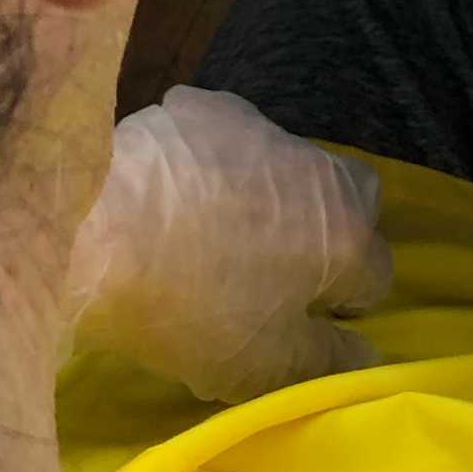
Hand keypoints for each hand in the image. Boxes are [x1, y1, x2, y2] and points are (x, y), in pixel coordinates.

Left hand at [64, 87, 388, 400]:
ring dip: (268, 191)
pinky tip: (171, 190)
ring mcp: (257, 127)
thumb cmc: (190, 310)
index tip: (303, 321)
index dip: (344, 304)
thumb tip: (366, 360)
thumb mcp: (263, 366)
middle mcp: (316, 169)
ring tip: (212, 227)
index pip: (376, 273)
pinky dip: (209, 161)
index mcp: (345, 235)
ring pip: (285, 161)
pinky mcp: (201, 105)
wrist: (96, 231)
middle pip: (352, 196)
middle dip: (332, 227)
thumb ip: (326, 362)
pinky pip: (221, 135)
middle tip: (278, 265)